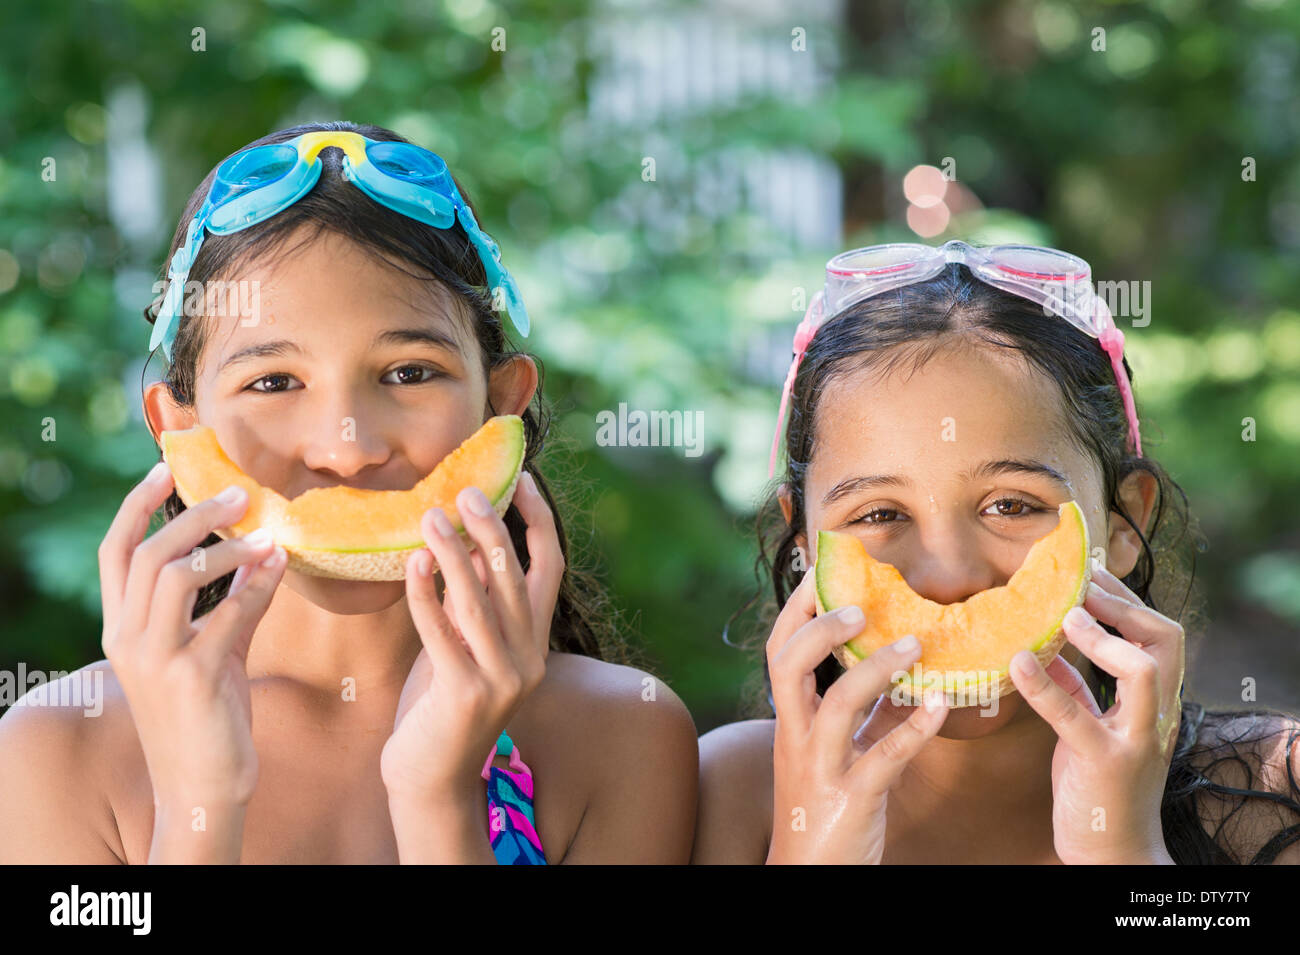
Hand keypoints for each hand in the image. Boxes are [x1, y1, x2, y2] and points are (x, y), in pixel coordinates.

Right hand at [99, 462, 285, 809]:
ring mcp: (154, 659)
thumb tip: (263, 549)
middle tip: (240, 494)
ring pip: (177, 574)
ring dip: (226, 546)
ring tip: (265, 534)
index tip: (168, 470)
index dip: (137, 506)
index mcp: (121, 628)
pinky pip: (227, 613)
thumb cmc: (208, 714)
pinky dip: (257, 585)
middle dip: (195, 515)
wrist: (204, 785)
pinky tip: (280, 568)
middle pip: (150, 553)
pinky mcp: (190, 678)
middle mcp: (126, 639)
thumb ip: (232, 601)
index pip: (116, 552)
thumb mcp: (215, 648)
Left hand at [381, 472, 561, 804]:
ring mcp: (502, 679)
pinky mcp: (466, 695)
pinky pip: (442, 633)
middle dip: (492, 529)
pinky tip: (411, 565)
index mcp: (536, 642)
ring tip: (430, 517)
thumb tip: (462, 543)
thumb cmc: (442, 703)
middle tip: (467, 493)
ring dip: (452, 554)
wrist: (431, 777)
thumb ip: (472, 604)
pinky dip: (425, 596)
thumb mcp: (466, 646)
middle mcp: (529, 659)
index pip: (550, 569)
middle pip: (516, 579)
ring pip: (479, 602)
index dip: (539, 522)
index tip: (521, 482)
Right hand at [765, 570, 948, 864]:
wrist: (808, 878)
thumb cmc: (825, 813)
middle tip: (861, 605)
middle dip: (820, 628)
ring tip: (916, 645)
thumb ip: (862, 716)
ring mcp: (820, 768)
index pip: (780, 651)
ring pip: (837, 705)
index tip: (822, 571)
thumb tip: (901, 675)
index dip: (798, 609)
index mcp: (790, 721)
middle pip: (787, 665)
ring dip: (876, 668)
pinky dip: (915, 728)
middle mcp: (795, 737)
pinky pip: (882, 757)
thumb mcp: (836, 755)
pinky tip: (943, 705)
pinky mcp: (850, 799)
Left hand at [1009, 559, 1183, 864]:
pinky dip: (1045, 685)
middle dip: (1125, 606)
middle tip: (1083, 587)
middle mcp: (1155, 716)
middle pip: (1166, 642)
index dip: (1128, 601)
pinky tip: (1018, 663)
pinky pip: (1075, 716)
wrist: (1113, 852)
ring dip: (1103, 636)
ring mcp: (1134, 740)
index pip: (1161, 636)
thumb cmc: (1102, 786)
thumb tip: (1049, 649)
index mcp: (1154, 703)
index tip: (1092, 576)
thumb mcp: (1093, 728)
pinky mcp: (1103, 763)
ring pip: (1144, 672)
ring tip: (1065, 616)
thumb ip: (1079, 689)